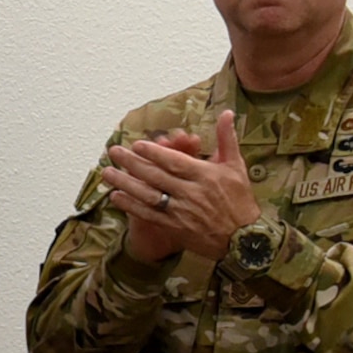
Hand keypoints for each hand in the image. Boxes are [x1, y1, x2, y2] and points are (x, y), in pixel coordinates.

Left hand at [102, 110, 258, 261]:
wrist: (245, 240)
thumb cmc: (240, 200)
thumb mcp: (236, 166)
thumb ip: (226, 138)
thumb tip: (226, 113)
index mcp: (205, 176)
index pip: (175, 162)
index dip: (155, 153)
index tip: (137, 144)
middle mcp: (191, 193)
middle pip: (156, 176)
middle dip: (132, 163)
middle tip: (114, 152)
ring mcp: (181, 211)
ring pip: (148, 195)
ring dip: (125, 183)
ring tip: (106, 172)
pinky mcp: (175, 227)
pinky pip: (149, 214)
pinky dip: (131, 206)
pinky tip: (116, 196)